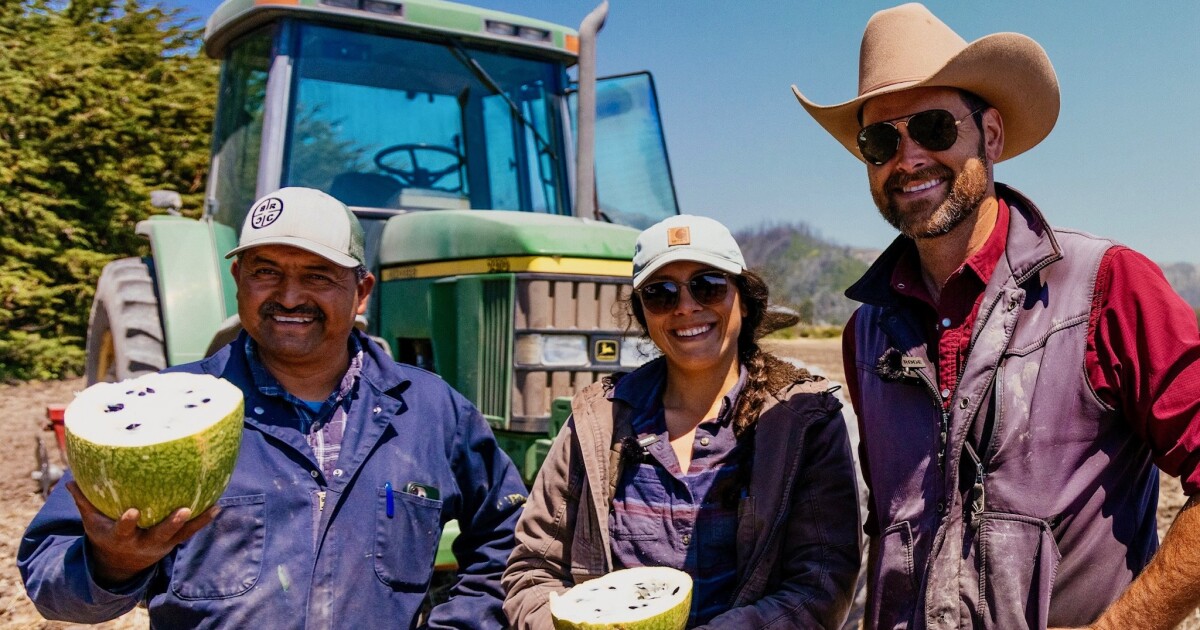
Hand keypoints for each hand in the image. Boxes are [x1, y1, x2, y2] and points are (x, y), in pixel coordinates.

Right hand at [66, 481, 218, 585]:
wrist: (120, 564)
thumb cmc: (106, 534)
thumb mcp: (92, 523)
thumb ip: (84, 502)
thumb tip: (69, 480)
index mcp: (120, 538)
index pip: (124, 531)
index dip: (128, 523)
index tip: (132, 511)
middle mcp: (142, 543)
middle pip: (158, 535)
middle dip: (170, 524)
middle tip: (182, 511)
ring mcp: (160, 544)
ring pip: (180, 535)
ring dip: (195, 522)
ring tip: (213, 508)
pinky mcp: (173, 542)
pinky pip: (191, 532)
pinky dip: (203, 520)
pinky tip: (218, 506)